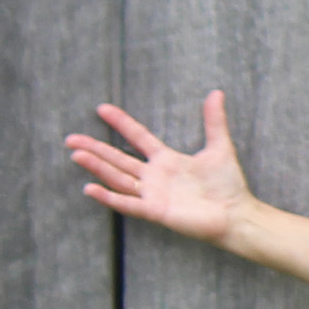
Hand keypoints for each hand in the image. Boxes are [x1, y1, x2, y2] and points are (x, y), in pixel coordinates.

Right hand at [66, 92, 258, 246]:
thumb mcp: (220, 148)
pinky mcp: (156, 211)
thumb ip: (215, 121)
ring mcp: (153, 194)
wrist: (238, 214)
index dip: (121, 123)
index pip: (138, 137)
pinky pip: (128, 204)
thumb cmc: (229, 185)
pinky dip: (109, 197)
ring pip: (118, 178)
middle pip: (118, 159)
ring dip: (97, 167)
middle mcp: (155, 176)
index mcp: (167, 160)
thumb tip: (216, 93)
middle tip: (71, 139)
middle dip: (94, 148)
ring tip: (76, 154)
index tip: (102, 108)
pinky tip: (90, 188)